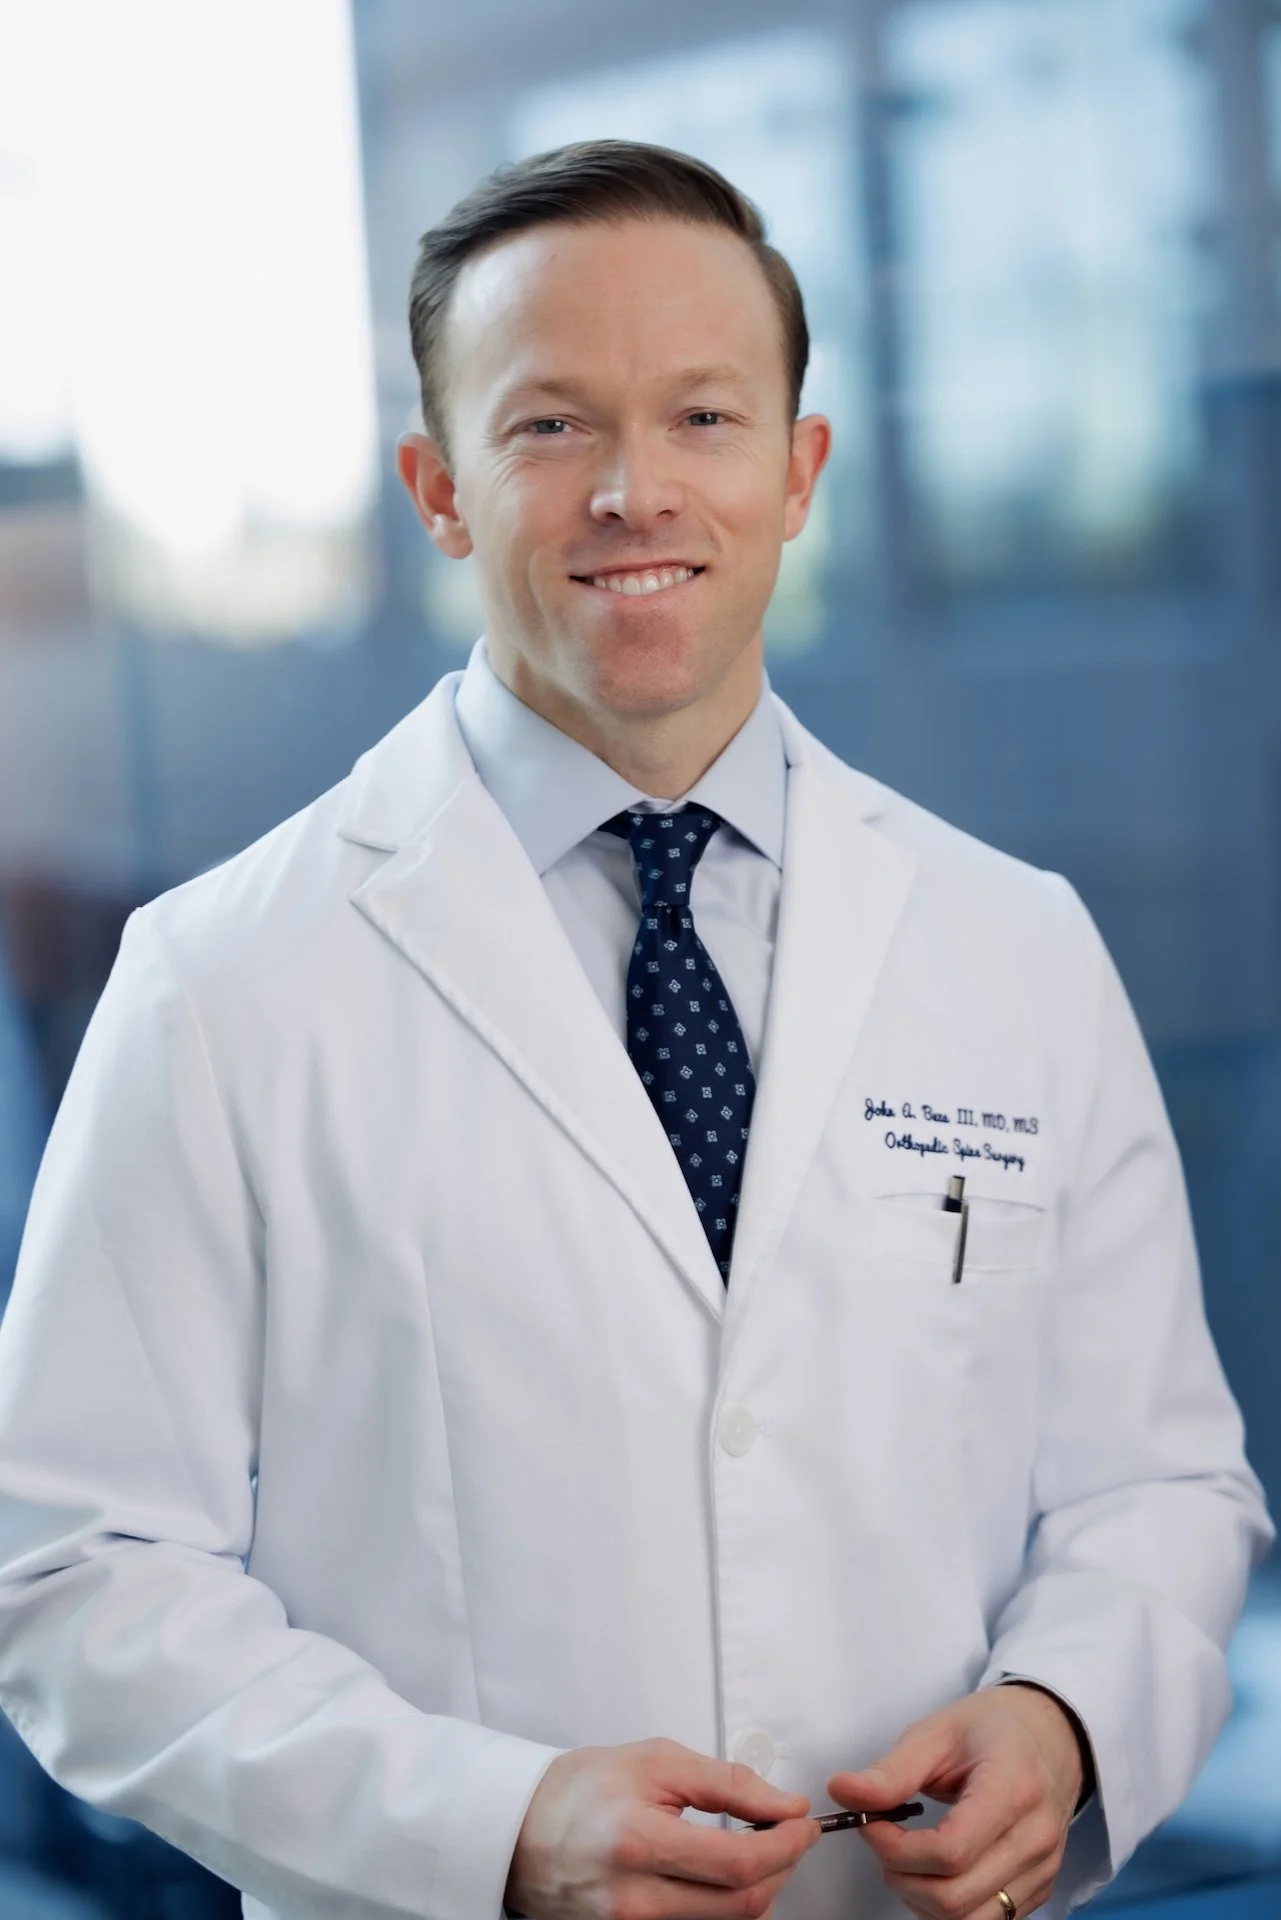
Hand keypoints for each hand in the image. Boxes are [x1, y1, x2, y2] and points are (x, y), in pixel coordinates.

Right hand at [505, 1736, 819, 1918]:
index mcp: (639, 1842)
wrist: (520, 1828)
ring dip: (757, 1886)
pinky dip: (722, 1903)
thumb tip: (784, 1805)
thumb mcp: (657, 1762)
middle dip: (782, 1868)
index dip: (786, 1845)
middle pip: (742, 1904)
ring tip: (755, 1848)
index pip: (738, 1863)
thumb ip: (727, 1784)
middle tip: (789, 1835)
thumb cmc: (583, 1788)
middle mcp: (634, 1899)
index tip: (804, 1824)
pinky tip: (719, 1874)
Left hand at [828, 1685, 1084, 1919]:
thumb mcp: (935, 1732)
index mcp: (1013, 1787)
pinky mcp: (1041, 1889)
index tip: (871, 1825)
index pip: (951, 1850)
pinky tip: (933, 1872)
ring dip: (922, 1900)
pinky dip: (947, 1909)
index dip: (898, 1849)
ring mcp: (1043, 1869)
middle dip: (902, 1877)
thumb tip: (840, 1791)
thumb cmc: (988, 1730)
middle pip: (956, 1897)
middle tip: (882, 1840)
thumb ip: (890, 1771)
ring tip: (906, 1858)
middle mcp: (1036, 1837)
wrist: (1048, 1737)